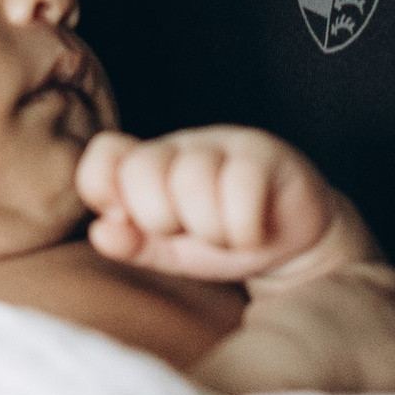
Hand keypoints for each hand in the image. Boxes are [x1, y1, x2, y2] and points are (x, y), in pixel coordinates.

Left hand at [78, 124, 352, 282]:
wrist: (292, 243)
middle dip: (163, 219)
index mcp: (149, 165)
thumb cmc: (222, 241)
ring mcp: (224, 143)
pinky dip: (243, 230)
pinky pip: (241, 189)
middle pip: (143, 170)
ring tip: (226, 235)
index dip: (103, 189)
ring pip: (193, 180)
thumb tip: (101, 233)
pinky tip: (253, 233)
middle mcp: (182, 146)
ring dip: (210, 230)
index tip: (128, 222)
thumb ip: (133, 243)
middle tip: (190, 232)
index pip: (104, 154)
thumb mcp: (170, 250)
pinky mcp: (265, 152)